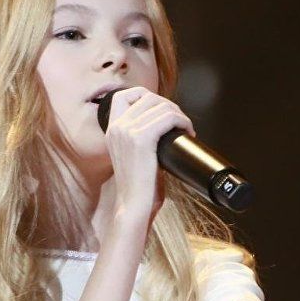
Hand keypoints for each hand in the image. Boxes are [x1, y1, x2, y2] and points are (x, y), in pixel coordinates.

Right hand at [104, 87, 195, 220]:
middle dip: (169, 106)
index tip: (162, 110)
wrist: (134, 205)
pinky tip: (188, 131)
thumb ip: (139, 138)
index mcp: (111, 129)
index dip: (146, 95)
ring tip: (186, 128)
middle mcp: (116, 127)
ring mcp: (127, 131)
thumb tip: (163, 126)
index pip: (123, 95)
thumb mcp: (133, 155)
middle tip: (180, 122)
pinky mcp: (141, 139)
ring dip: (179, 114)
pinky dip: (183, 121)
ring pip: (161, 106)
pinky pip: (168, 118)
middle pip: (147, 97)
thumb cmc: (140, 186)